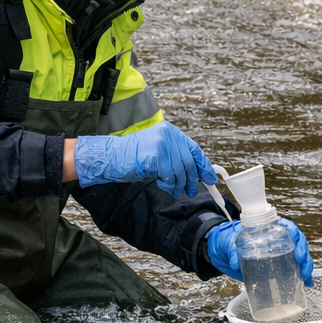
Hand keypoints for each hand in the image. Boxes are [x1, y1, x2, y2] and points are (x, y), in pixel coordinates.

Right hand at [72, 121, 213, 197]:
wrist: (111, 156)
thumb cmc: (133, 157)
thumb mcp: (159, 153)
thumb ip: (175, 157)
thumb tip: (196, 173)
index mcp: (171, 131)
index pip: (193, 149)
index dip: (203, 165)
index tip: (210, 178)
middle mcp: (168, 134)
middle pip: (188, 162)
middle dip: (192, 179)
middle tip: (190, 191)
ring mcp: (161, 144)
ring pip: (180, 170)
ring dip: (179, 185)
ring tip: (175, 191)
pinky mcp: (155, 155)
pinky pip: (169, 175)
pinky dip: (169, 184)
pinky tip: (163, 185)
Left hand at [204, 218, 313, 284]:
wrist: (220, 251)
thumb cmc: (227, 240)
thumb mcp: (228, 242)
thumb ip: (232, 250)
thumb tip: (236, 263)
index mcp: (269, 229)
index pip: (289, 228)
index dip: (297, 237)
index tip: (297, 248)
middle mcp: (277, 240)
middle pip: (298, 244)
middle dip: (304, 255)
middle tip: (302, 266)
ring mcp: (278, 254)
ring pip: (299, 258)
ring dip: (305, 268)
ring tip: (306, 279)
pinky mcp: (275, 267)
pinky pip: (291, 270)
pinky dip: (300, 278)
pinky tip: (305, 285)